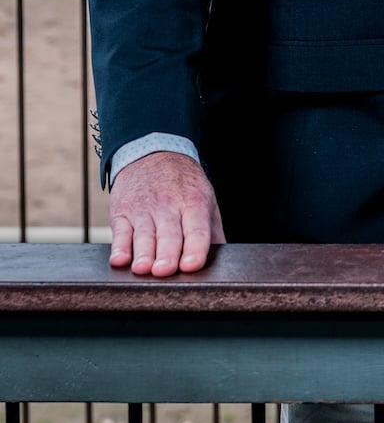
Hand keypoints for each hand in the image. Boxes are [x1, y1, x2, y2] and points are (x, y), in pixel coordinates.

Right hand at [109, 151, 225, 276]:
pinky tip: (119, 259)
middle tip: (165, 270)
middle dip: (167, 254)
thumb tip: (225, 262)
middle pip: (169, 235)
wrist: (153, 153)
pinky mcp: (122, 212)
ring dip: (143, 253)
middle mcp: (169, 206)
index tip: (191, 265)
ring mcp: (143, 209)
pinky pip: (120, 232)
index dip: (195, 248)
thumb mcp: (205, 200)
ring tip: (143, 268)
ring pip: (144, 235)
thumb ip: (214, 233)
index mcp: (194, 204)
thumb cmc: (183, 186)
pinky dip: (119, 246)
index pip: (197, 229)